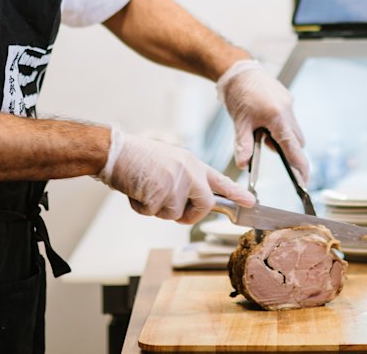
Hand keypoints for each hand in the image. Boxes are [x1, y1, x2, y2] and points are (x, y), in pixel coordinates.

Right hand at [96, 127, 255, 223]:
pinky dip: (141, 207)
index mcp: (190, 162)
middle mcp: (187, 171)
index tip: (251, 202)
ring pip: (174, 214)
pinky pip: (153, 214)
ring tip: (145, 187)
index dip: (236, 193)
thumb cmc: (138, 157)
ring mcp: (174, 182)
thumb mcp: (169, 161)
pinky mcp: (158, 193)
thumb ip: (185, 178)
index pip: (219, 179)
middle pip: (204, 205)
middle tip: (171, 207)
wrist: (115, 151)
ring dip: (157, 208)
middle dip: (190, 214)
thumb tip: (196, 200)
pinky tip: (135, 190)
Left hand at [217, 60, 309, 182]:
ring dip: (282, 136)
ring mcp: (289, 103)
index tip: (304, 183)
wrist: (237, 70)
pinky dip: (280, 124)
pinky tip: (263, 119)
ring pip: (293, 130)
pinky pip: (289, 118)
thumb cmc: (238, 93)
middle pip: (297, 141)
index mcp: (277, 117)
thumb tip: (243, 164)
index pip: (294, 149)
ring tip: (260, 129)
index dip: (300, 168)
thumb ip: (243, 144)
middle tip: (264, 145)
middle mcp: (287, 110)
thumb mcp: (240, 122)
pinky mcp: (287, 98)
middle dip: (286, 149)